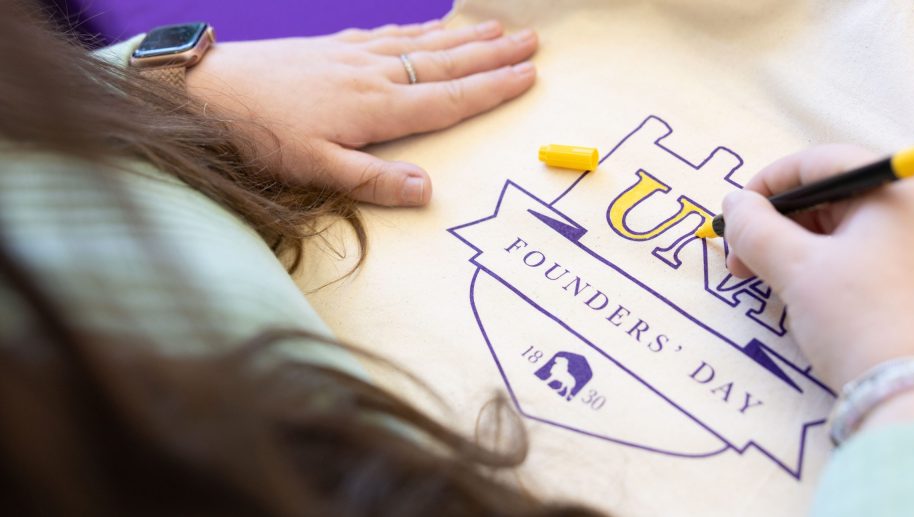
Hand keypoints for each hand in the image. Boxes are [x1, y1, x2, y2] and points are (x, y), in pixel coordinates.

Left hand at [185, 20, 537, 205]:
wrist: (208, 89)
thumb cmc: (261, 133)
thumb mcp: (316, 170)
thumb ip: (373, 180)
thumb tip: (428, 190)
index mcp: (377, 108)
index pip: (449, 98)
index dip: (492, 88)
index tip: (528, 75)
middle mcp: (373, 74)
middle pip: (446, 63)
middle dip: (492, 54)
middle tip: (532, 42)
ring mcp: (354, 56)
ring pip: (422, 43)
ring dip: (463, 37)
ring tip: (496, 29)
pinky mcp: (332, 47)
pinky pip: (389, 34)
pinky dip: (417, 29)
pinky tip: (428, 26)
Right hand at [723, 145, 913, 438]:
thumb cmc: (861, 320)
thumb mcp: (797, 270)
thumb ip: (755, 228)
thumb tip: (734, 203)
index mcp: (899, 187)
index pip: (821, 162)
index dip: (769, 185)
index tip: (737, 218)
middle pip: (840, 197)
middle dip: (783, 226)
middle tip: (746, 263)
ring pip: (858, 233)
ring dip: (807, 252)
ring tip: (776, 288)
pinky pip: (881, 261)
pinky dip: (841, 272)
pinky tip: (817, 304)